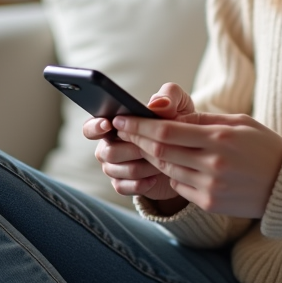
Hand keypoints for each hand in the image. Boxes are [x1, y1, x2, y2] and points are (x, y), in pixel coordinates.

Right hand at [84, 83, 193, 212]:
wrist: (189, 155)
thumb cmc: (179, 124)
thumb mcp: (179, 105)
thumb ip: (168, 96)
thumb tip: (157, 104)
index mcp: (115, 124)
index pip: (91, 126)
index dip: (95, 126)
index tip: (109, 124)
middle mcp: (109, 145)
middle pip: (106, 151)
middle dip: (130, 148)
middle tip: (152, 146)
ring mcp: (114, 166)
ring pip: (115, 169)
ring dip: (140, 166)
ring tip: (161, 162)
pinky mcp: (123, 184)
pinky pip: (121, 187)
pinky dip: (139, 183)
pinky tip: (154, 178)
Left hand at [111, 109, 281, 218]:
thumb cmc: (264, 147)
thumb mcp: (239, 123)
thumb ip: (203, 120)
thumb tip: (169, 117)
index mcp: (219, 139)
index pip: (166, 132)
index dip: (138, 125)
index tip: (121, 118)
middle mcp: (213, 164)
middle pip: (160, 152)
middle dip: (137, 139)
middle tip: (122, 129)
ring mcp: (211, 186)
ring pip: (166, 170)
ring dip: (152, 157)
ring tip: (144, 145)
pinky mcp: (210, 203)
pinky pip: (179, 186)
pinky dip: (172, 174)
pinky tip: (174, 165)